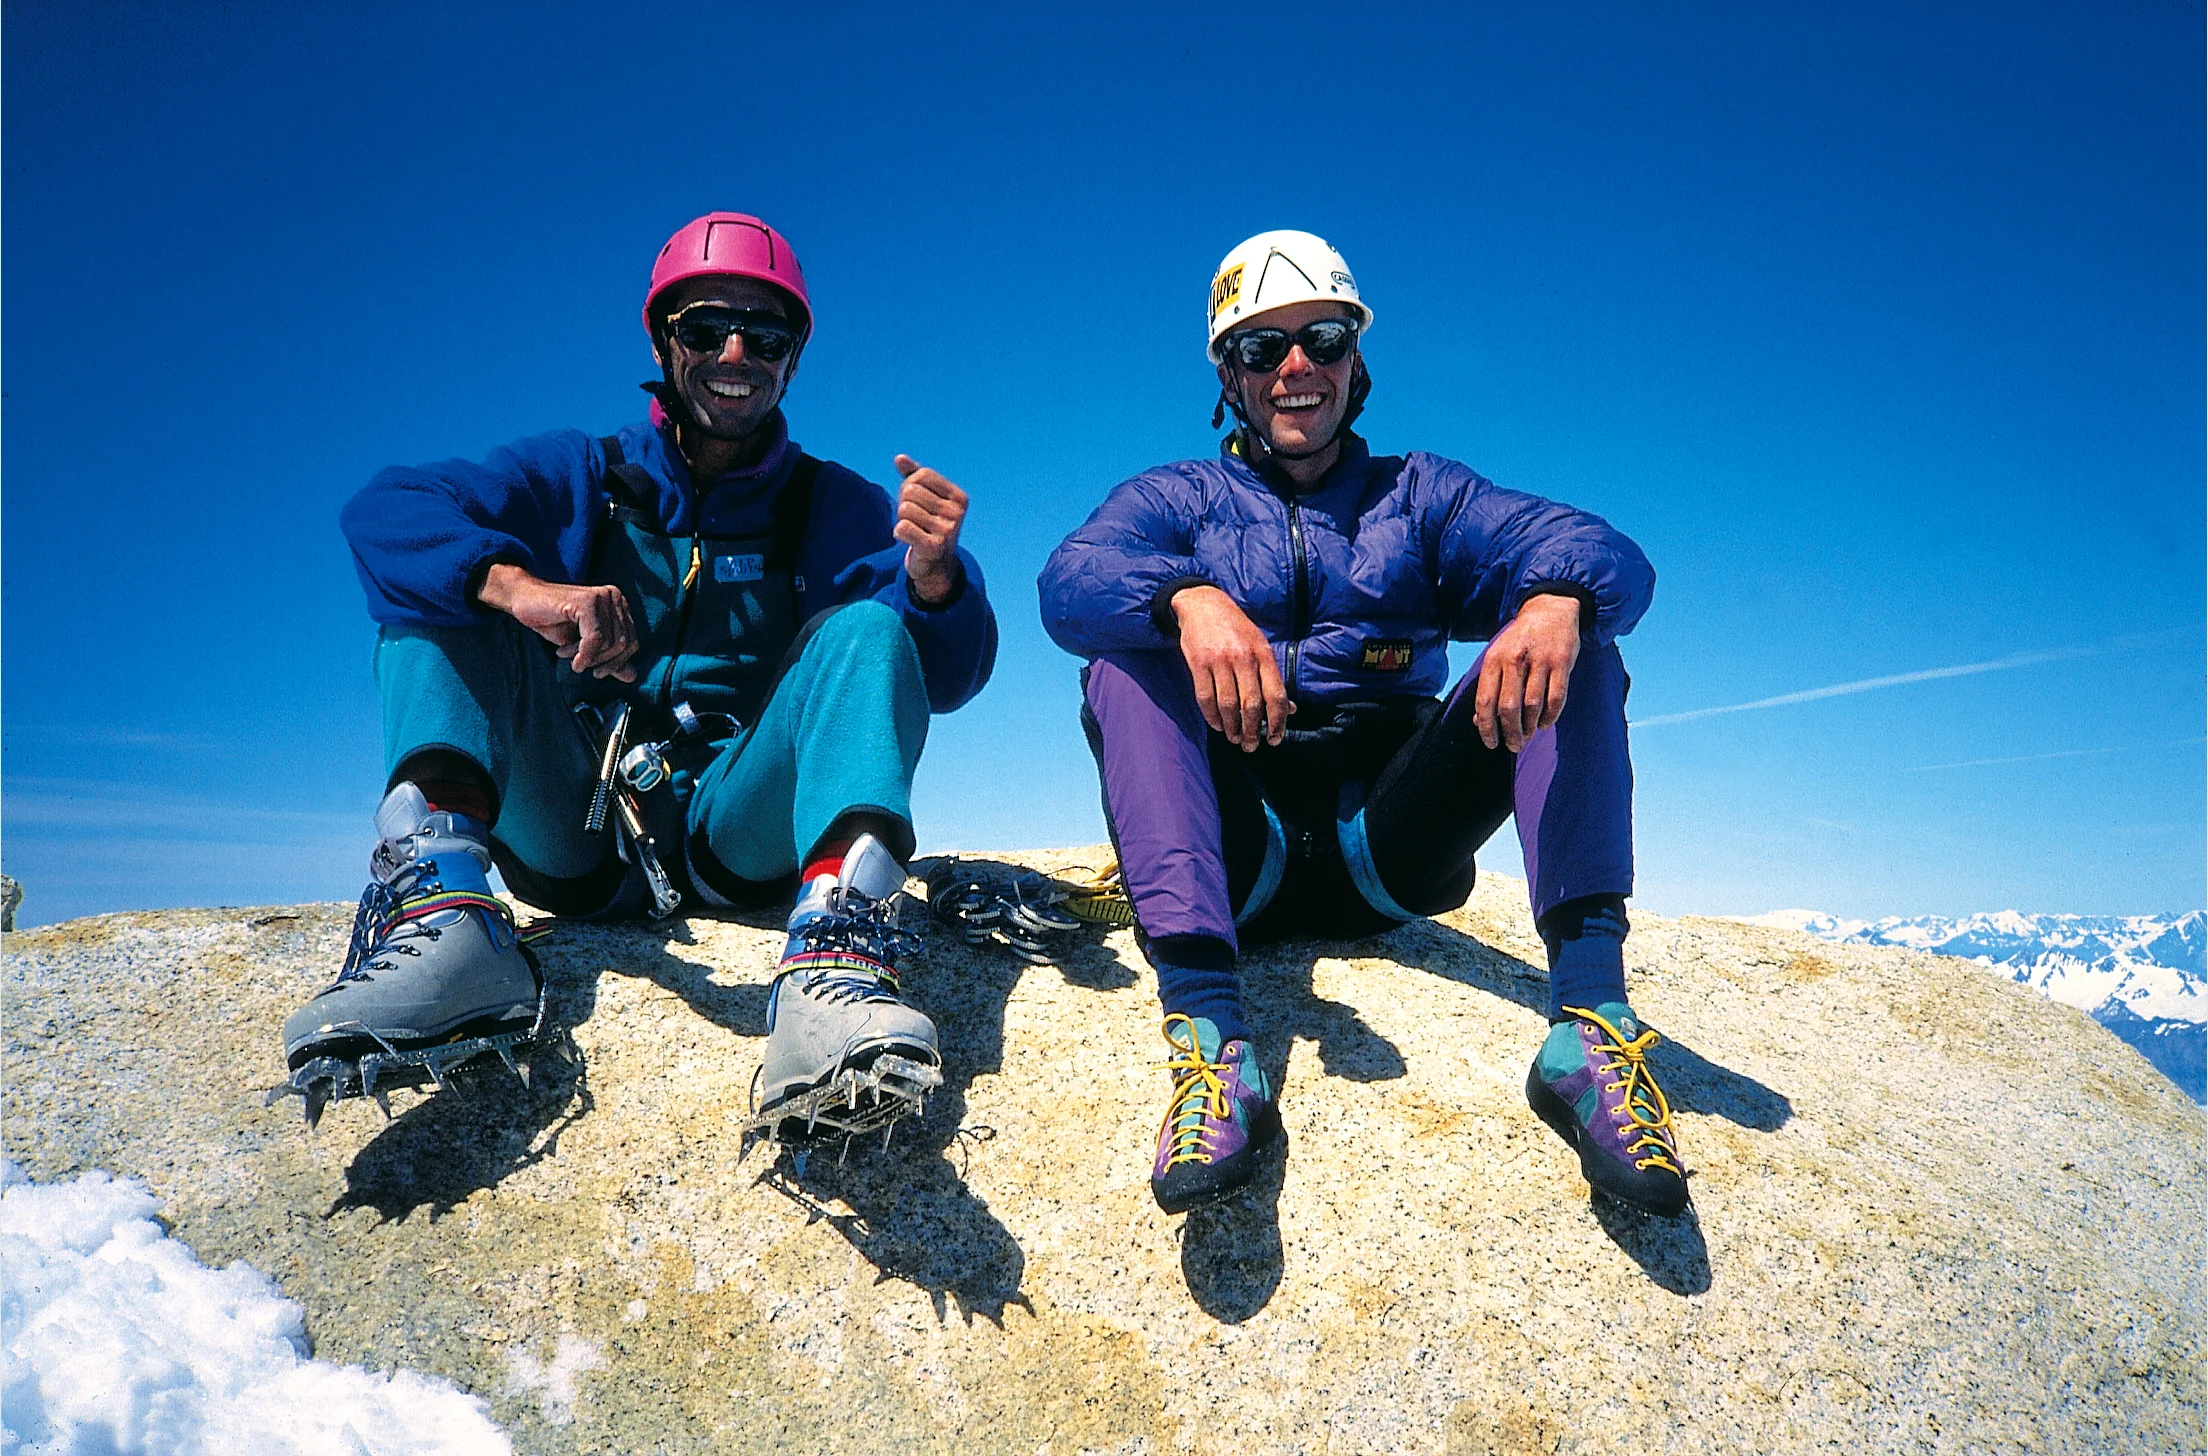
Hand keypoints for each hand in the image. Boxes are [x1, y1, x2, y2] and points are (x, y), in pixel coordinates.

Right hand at [478, 564, 639, 681]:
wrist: (523, 600)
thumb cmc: (554, 621)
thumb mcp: (585, 646)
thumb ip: (609, 659)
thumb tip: (632, 677)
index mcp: (619, 605)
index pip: (632, 643)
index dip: (615, 663)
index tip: (596, 671)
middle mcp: (614, 596)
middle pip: (623, 645)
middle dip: (600, 662)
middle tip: (578, 663)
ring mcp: (602, 596)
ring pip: (610, 643)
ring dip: (587, 657)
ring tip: (568, 654)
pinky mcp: (587, 601)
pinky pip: (595, 638)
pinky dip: (582, 653)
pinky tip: (565, 654)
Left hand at [891, 454, 968, 606]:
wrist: (936, 565)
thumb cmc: (928, 525)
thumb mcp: (925, 498)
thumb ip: (912, 476)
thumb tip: (899, 459)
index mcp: (958, 497)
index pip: (921, 475)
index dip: (910, 485)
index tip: (917, 502)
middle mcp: (957, 512)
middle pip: (910, 491)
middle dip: (905, 504)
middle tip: (915, 520)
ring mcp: (947, 530)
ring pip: (904, 509)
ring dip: (902, 520)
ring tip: (914, 530)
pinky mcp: (934, 547)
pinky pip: (902, 527)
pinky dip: (899, 533)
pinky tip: (910, 540)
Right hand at [1172, 585, 1293, 750]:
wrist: (1203, 604)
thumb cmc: (1236, 628)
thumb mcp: (1260, 645)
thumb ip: (1273, 677)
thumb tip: (1290, 709)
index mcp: (1263, 654)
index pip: (1275, 695)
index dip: (1278, 722)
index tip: (1275, 739)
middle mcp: (1243, 658)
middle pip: (1251, 705)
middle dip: (1253, 731)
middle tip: (1251, 746)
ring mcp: (1219, 661)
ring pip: (1227, 705)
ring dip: (1232, 728)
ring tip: (1235, 738)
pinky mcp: (1198, 663)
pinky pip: (1205, 698)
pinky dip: (1212, 717)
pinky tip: (1218, 725)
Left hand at [1475, 592, 1582, 751]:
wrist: (1550, 609)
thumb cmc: (1519, 641)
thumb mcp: (1498, 656)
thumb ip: (1489, 686)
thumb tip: (1478, 720)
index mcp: (1494, 659)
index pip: (1485, 700)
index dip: (1486, 727)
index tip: (1490, 743)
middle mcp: (1515, 659)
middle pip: (1509, 707)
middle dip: (1510, 733)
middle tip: (1513, 746)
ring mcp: (1540, 660)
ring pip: (1533, 705)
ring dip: (1529, 727)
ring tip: (1527, 735)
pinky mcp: (1562, 662)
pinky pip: (1556, 697)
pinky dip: (1549, 716)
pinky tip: (1543, 723)